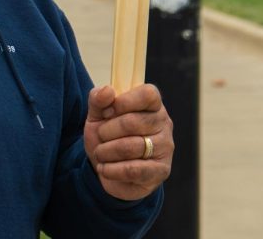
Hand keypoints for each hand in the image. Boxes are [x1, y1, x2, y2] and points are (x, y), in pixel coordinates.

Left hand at [83, 83, 172, 200]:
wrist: (107, 168)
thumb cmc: (107, 136)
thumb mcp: (97, 114)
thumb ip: (98, 99)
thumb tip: (107, 91)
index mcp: (152, 104)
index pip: (148, 95)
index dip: (124, 101)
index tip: (107, 112)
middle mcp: (163, 123)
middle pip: (132, 122)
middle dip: (107, 131)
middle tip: (100, 136)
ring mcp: (165, 148)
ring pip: (131, 147)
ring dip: (106, 152)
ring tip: (100, 154)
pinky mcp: (160, 171)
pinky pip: (133, 170)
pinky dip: (111, 169)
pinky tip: (104, 168)